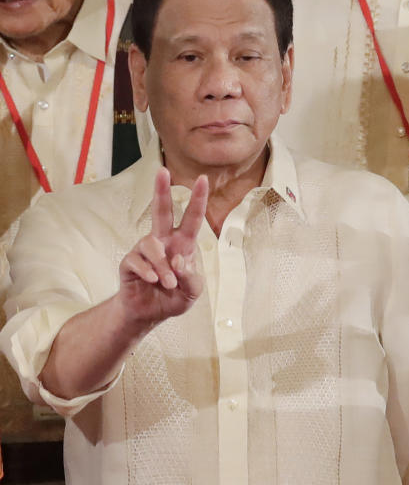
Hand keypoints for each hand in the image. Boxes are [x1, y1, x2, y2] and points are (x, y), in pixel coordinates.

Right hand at [118, 168, 208, 328]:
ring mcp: (145, 250)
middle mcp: (163, 241)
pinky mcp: (129, 262)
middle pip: (162, 211)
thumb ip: (191, 277)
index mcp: (183, 244)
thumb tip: (179, 261)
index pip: (192, 218)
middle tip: (162, 170)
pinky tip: (152, 281)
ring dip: (162, 266)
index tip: (202, 178)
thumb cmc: (174, 297)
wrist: (149, 313)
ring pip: (152, 245)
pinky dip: (149, 272)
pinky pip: (137, 261)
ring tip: (167, 283)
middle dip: (162, 190)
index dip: (198, 199)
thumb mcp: (192, 291)